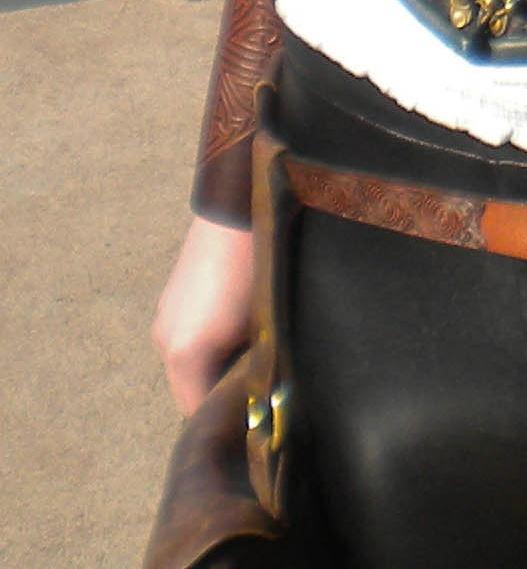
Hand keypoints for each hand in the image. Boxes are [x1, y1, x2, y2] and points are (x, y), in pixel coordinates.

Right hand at [152, 214, 255, 413]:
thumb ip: (253, 365)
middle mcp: (165, 343)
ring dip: (214, 363)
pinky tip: (236, 322)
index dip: (226, 416)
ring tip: (250, 348)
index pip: (197, 411)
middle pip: (190, 388)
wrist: (239, 210)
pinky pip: (186, 336)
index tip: (256, 415)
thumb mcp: (261, 325)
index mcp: (184, 356)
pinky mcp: (170, 300)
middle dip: (219, 389)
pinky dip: (206, 341)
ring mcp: (164, 318)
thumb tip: (259, 392)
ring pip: (188, 362)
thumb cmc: (257, 268)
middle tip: (257, 382)